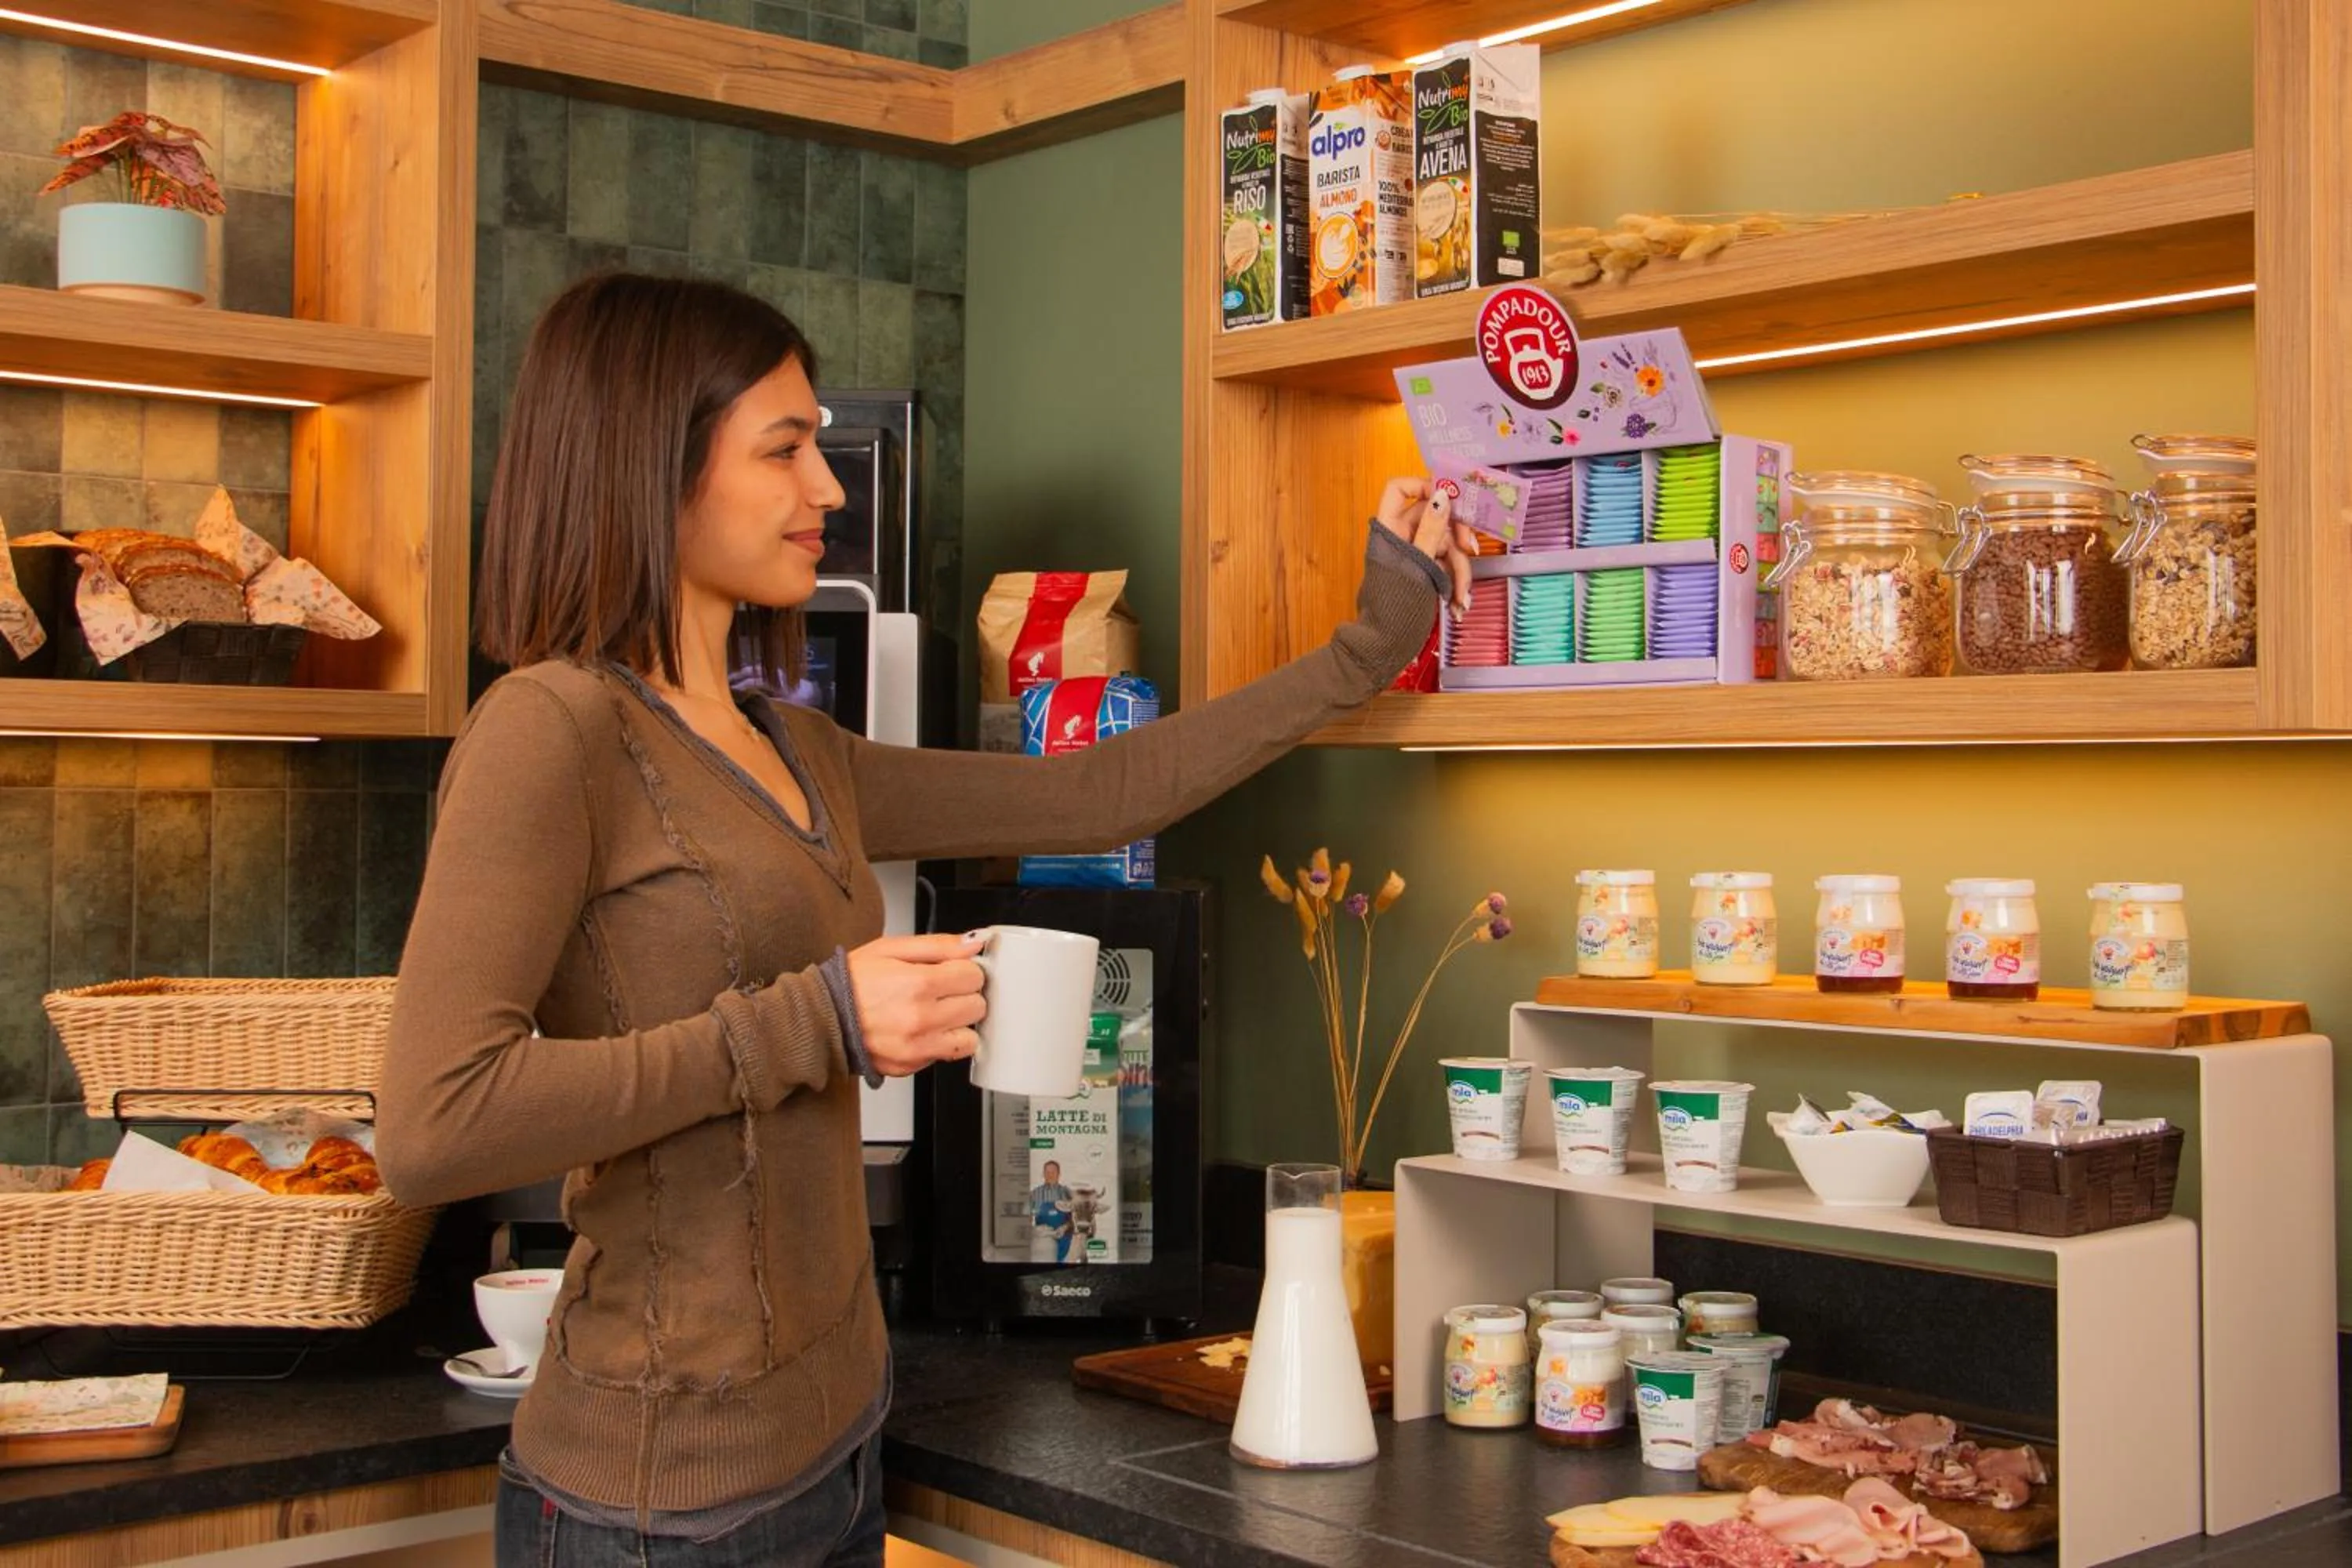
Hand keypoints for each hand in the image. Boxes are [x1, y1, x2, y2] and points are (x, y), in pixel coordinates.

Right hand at [845, 933, 986, 1076]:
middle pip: (977, 1006)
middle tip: (941, 990)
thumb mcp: (891, 949)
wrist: (821, 1018)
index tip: (951, 970)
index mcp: (918, 984)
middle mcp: (921, 1019)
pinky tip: (923, 1030)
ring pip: (970, 1037)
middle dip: (964, 995)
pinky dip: (942, 1043)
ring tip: (935, 1012)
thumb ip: (938, 945)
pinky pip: (947, 1056)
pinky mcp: (911, 1067)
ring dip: (959, 1024)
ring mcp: (917, 1048)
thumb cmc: (851, 982)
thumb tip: (973, 944)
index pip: (974, 976)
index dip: (963, 969)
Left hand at [1374, 476, 1475, 618]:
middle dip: (1456, 537)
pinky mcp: (1424, 573)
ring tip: (1462, 596)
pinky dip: (1455, 583)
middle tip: (1471, 549)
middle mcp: (1401, 537)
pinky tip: (1459, 604)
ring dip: (1459, 570)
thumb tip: (1442, 495)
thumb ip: (1432, 529)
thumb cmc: (1394, 607)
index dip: (1424, 486)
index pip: (1400, 489)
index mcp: (1390, 528)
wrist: (1384, 647)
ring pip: (1446, 546)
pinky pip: (1445, 567)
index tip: (1450, 499)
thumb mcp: (1418, 565)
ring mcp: (1413, 555)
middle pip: (1435, 517)